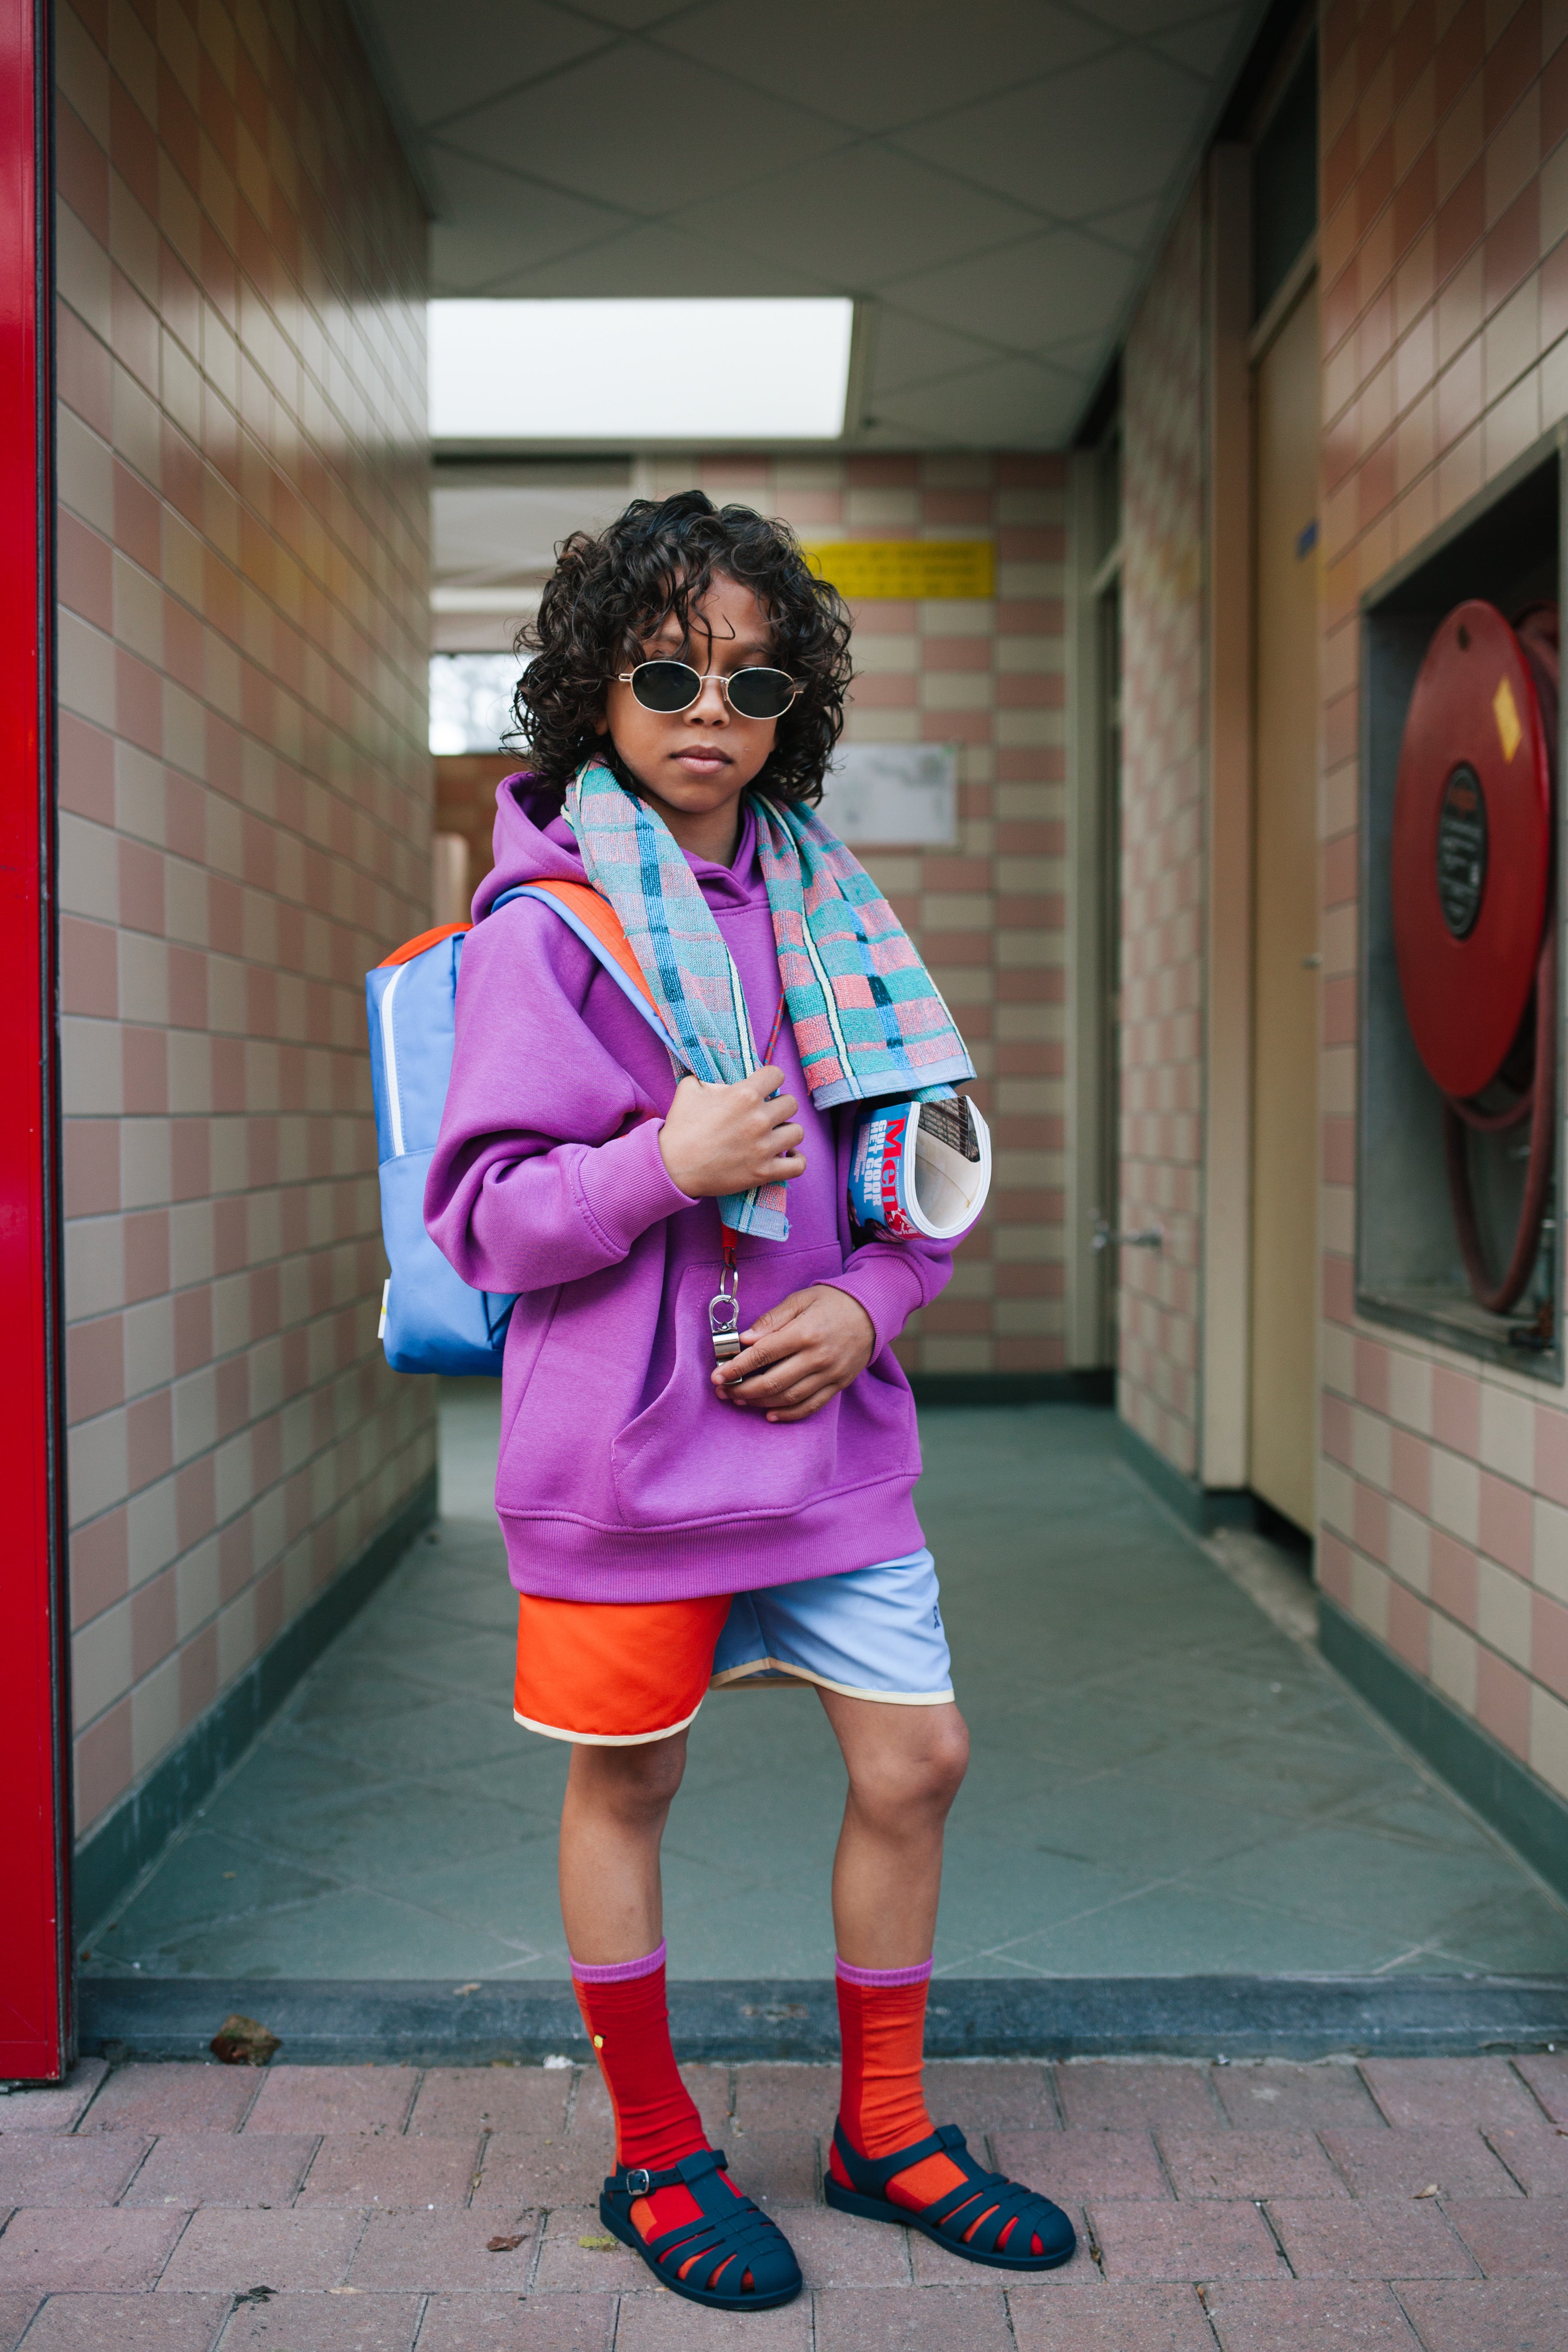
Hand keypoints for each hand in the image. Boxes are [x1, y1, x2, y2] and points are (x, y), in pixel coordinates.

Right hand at [659, 1067, 804, 1199]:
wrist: (672, 1166)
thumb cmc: (681, 1126)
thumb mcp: (690, 1088)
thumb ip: (711, 1077)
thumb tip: (723, 1079)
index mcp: (744, 1095)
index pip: (777, 1075)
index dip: (770, 1079)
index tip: (764, 1087)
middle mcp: (759, 1119)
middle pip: (791, 1103)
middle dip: (779, 1106)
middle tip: (765, 1114)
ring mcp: (764, 1147)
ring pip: (798, 1132)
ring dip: (787, 1131)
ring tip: (774, 1134)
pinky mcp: (764, 1172)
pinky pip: (798, 1165)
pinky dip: (797, 1159)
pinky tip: (789, 1154)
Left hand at [712, 1284, 874, 1421]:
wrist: (873, 1311)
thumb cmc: (832, 1302)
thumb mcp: (800, 1300)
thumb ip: (772, 1319)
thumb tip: (745, 1339)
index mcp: (804, 1333)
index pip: (763, 1354)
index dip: (737, 1368)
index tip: (717, 1375)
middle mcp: (817, 1357)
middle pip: (773, 1382)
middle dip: (742, 1389)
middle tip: (723, 1391)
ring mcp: (830, 1374)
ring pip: (788, 1398)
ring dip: (760, 1403)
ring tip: (740, 1400)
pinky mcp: (838, 1385)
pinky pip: (811, 1406)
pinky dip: (788, 1414)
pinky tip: (769, 1414)